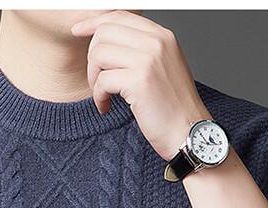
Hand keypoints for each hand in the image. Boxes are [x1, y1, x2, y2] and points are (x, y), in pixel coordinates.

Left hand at [71, 11, 210, 159]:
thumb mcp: (163, 68)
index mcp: (162, 36)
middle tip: (98, 80)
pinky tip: (106, 107)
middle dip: (93, 57)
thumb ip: (142, 51)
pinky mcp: (139, 81)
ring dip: (93, 78)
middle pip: (105, 31)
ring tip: (104, 95)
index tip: (78, 32)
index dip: (94, 23)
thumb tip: (111, 41)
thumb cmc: (173, 108)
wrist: (189, 132)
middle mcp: (156, 42)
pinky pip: (102, 80)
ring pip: (99, 54)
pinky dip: (98, 97)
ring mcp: (148, 60)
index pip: (120, 16)